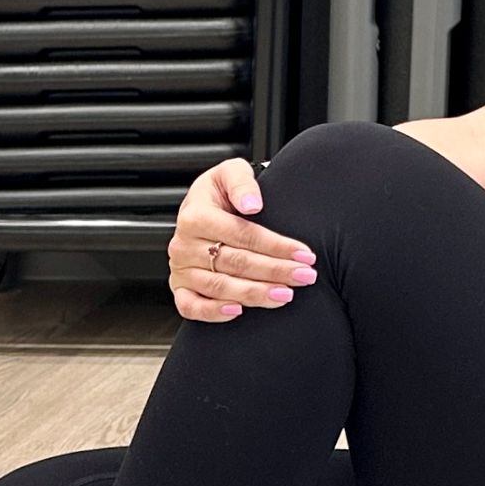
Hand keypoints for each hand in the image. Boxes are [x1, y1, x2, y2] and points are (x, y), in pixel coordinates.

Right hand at [167, 156, 319, 322]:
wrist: (201, 207)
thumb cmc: (220, 192)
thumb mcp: (231, 172)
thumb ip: (242, 183)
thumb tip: (252, 204)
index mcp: (196, 215)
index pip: (242, 234)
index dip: (276, 246)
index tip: (304, 254)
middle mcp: (185, 244)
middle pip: (235, 262)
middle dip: (275, 271)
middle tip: (304, 276)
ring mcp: (181, 269)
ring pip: (219, 287)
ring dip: (255, 294)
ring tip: (284, 295)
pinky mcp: (180, 288)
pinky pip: (190, 307)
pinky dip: (213, 312)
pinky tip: (239, 311)